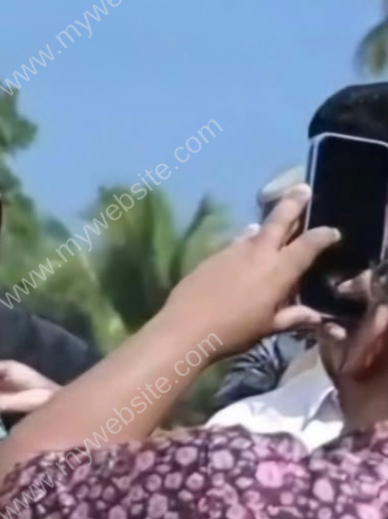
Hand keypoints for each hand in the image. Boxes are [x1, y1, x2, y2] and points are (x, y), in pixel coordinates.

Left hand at [158, 184, 337, 349]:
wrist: (185, 328)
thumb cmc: (233, 331)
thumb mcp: (268, 327)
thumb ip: (293, 317)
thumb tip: (317, 317)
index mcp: (279, 270)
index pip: (309, 245)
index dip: (323, 236)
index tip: (332, 231)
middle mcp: (258, 253)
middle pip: (279, 221)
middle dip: (293, 204)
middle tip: (302, 188)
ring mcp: (231, 252)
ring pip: (254, 231)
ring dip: (266, 224)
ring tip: (273, 217)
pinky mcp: (210, 257)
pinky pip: (233, 243)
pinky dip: (243, 240)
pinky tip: (243, 242)